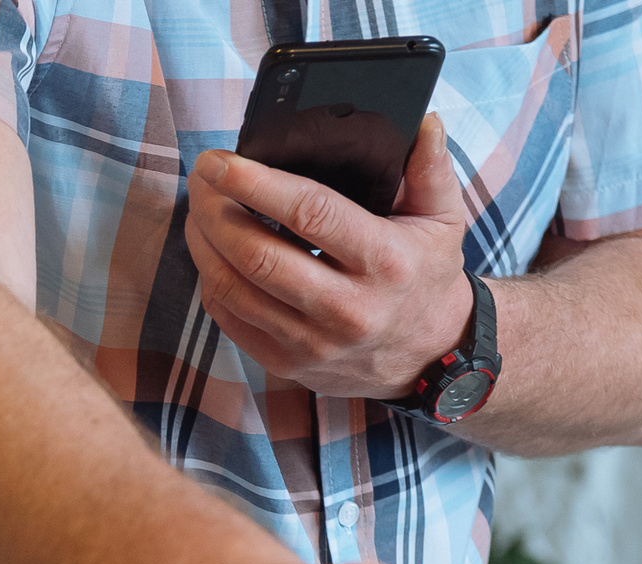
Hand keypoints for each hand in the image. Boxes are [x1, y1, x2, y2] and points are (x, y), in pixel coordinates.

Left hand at [184, 115, 472, 400]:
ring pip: (234, 289)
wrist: (427, 355)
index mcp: (385, 262)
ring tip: (198, 208)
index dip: (257, 184)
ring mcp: (312, 342)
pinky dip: (210, 279)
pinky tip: (209, 250)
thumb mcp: (443, 220)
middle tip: (201, 177)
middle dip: (216, 210)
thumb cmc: (425, 275)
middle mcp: (347, 308)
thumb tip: (424, 122)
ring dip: (204, 243)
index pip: (310, 214)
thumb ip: (432, 169)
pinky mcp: (285, 362)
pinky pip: (229, 318)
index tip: (222, 161)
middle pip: (258, 255)